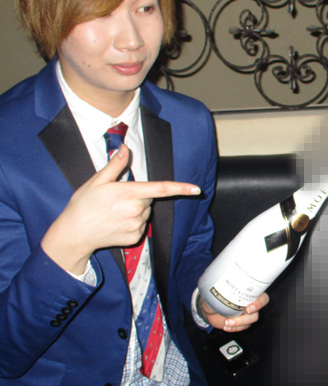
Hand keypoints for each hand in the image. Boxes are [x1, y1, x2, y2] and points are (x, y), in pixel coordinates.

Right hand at [42, 144, 201, 274]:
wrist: (74, 234)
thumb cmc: (83, 205)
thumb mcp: (97, 181)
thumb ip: (115, 165)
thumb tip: (125, 148)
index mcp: (128, 193)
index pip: (160, 188)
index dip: (180, 188)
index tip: (196, 189)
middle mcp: (136, 210)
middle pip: (150, 198)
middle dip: (139, 195)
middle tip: (117, 199)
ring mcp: (137, 225)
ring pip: (146, 212)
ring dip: (136, 209)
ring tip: (114, 212)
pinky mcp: (135, 237)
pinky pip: (141, 226)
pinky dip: (133, 223)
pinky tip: (116, 223)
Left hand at [199, 293, 269, 332]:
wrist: (211, 309)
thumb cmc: (216, 296)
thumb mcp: (217, 290)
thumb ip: (220, 289)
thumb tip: (219, 283)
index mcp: (249, 293)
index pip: (263, 298)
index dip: (259, 304)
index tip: (248, 308)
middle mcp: (251, 304)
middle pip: (256, 313)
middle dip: (246, 318)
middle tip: (233, 319)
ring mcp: (247, 315)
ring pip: (250, 322)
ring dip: (238, 323)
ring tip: (226, 322)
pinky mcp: (242, 323)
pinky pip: (242, 328)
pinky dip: (234, 328)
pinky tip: (226, 326)